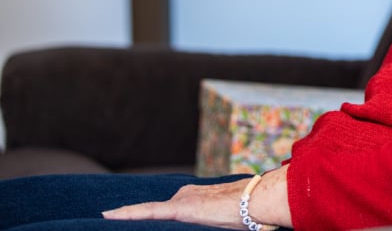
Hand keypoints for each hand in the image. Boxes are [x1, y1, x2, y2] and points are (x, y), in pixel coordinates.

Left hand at [102, 165, 290, 228]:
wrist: (260, 201)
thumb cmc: (252, 212)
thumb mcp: (229, 218)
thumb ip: (213, 219)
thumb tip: (221, 220)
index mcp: (199, 198)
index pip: (173, 207)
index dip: (152, 213)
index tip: (134, 215)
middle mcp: (188, 195)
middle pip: (161, 211)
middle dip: (139, 217)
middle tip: (112, 217)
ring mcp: (183, 200)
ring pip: (151, 212)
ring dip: (129, 216)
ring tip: (106, 217)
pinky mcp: (180, 208)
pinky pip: (148, 212)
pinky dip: (127, 214)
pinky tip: (108, 215)